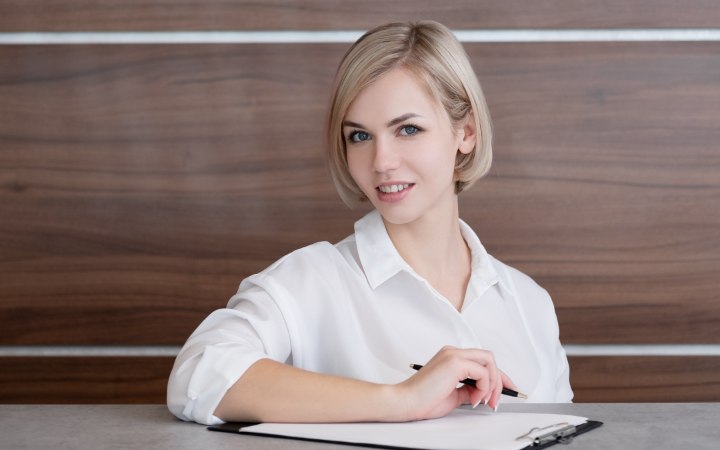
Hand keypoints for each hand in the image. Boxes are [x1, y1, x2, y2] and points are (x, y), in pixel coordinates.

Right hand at [396, 346, 514, 420]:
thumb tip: (483, 392)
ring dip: (492, 384)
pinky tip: (474, 399)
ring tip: (485, 401)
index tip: (509, 388)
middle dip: (499, 380)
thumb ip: (469, 390)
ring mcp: (453, 355)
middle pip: (489, 358)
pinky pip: (482, 372)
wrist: (406, 402)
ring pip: (489, 361)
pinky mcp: (455, 362)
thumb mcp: (454, 395)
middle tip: (496, 400)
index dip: (498, 376)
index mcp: (451, 357)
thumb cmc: (423, 400)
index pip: (482, 361)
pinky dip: (484, 387)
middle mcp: (453, 352)